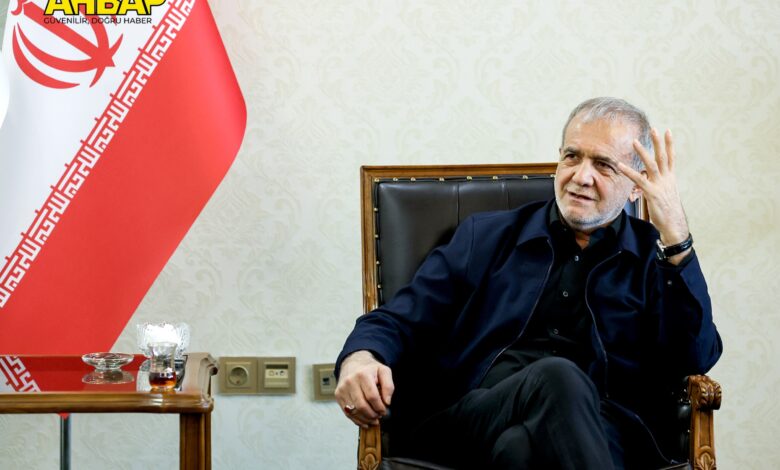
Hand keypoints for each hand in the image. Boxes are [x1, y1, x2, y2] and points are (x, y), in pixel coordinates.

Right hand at [335, 350, 393, 427]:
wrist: (352, 363)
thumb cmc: (369, 369)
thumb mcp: (384, 371)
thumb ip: (389, 386)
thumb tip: (387, 402)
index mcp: (363, 374)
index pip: (372, 396)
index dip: (380, 407)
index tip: (384, 410)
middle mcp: (350, 381)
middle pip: (362, 406)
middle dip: (373, 415)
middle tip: (379, 416)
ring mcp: (342, 389)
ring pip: (354, 412)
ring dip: (366, 419)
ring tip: (374, 419)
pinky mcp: (338, 395)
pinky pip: (347, 413)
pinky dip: (357, 420)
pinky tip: (365, 421)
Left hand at [617, 128, 690, 263]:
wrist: (674, 225)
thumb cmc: (667, 212)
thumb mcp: (665, 195)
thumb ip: (659, 185)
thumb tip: (652, 182)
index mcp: (671, 179)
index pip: (671, 158)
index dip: (669, 144)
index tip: (668, 131)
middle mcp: (667, 179)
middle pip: (663, 157)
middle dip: (659, 142)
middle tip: (654, 128)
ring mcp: (660, 185)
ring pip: (651, 165)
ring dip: (643, 152)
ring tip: (634, 141)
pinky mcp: (652, 193)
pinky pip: (639, 180)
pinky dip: (629, 171)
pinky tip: (620, 165)